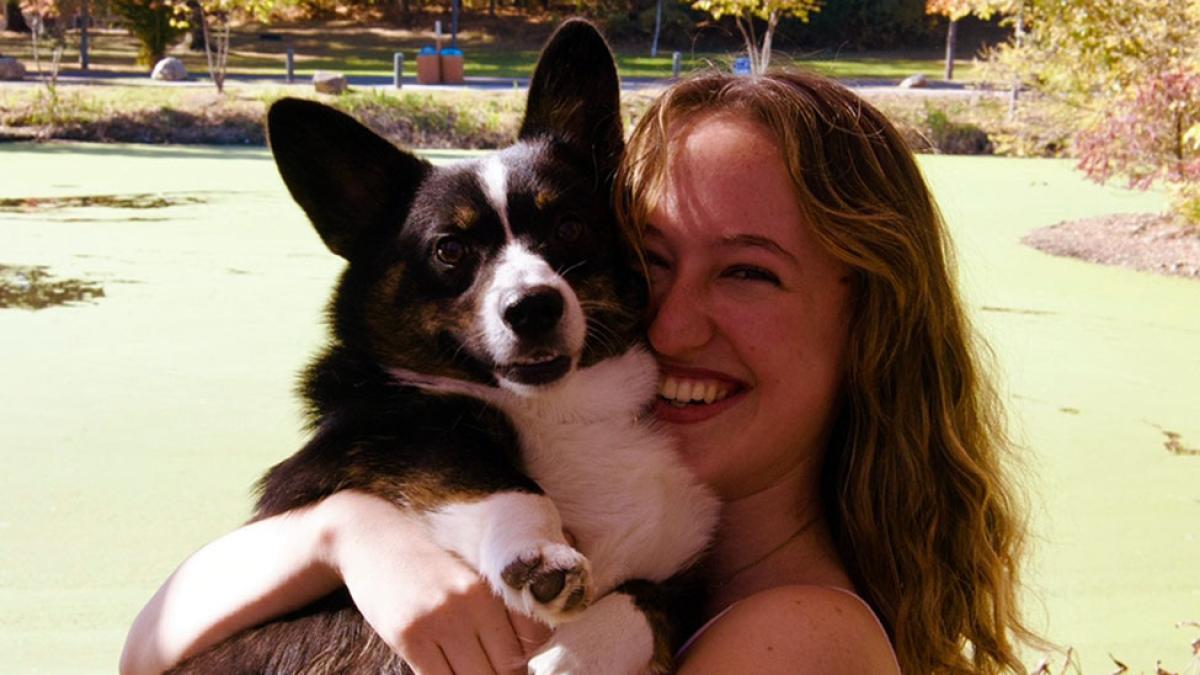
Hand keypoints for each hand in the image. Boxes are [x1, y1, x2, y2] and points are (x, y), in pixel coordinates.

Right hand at [319, 490, 550, 674]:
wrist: (369, 538)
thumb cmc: (422, 562)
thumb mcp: (464, 576)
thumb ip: (491, 610)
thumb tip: (518, 656)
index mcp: (489, 587)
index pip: (531, 641)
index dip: (523, 661)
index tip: (512, 663)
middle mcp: (468, 603)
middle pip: (505, 668)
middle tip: (485, 667)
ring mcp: (437, 621)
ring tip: (463, 668)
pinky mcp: (408, 637)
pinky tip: (441, 669)